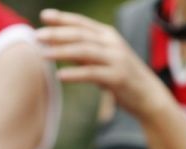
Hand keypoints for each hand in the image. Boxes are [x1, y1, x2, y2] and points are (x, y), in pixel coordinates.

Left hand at [37, 9, 166, 117]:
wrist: (148, 96)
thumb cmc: (121, 78)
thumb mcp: (101, 62)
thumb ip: (83, 54)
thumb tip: (59, 47)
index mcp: (108, 36)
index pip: (81, 23)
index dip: (62, 18)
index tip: (43, 16)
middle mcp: (112, 43)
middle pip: (80, 34)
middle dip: (57, 33)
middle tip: (37, 36)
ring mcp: (116, 59)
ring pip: (84, 51)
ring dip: (62, 51)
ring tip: (43, 54)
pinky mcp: (118, 77)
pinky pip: (92, 73)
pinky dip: (75, 73)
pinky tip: (60, 75)